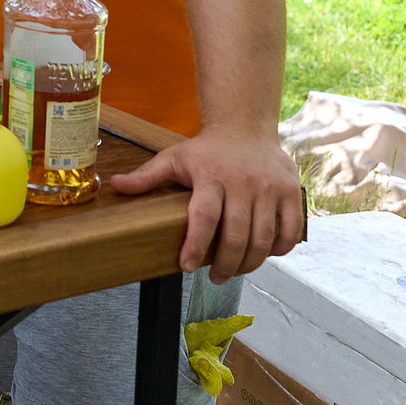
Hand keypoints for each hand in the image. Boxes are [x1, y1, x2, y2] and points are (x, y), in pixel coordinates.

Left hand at [111, 125, 305, 282]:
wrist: (245, 126)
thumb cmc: (207, 150)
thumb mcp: (174, 158)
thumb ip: (147, 176)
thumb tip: (115, 185)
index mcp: (211, 175)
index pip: (204, 217)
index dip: (196, 245)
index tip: (187, 267)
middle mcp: (243, 181)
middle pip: (236, 235)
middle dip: (225, 265)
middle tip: (215, 278)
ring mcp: (270, 187)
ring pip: (263, 238)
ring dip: (249, 263)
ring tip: (235, 271)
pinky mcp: (290, 191)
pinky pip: (290, 230)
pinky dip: (280, 249)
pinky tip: (264, 254)